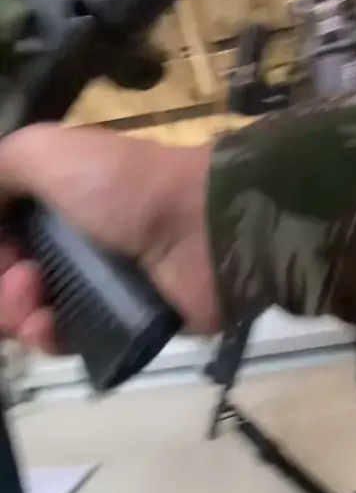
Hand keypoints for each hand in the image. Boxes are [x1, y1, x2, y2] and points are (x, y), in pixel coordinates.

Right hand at [0, 123, 218, 352]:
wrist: (199, 233)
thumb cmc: (123, 186)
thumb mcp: (46, 151)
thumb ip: (0, 170)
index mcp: (50, 198)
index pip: (1, 232)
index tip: (1, 249)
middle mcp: (64, 239)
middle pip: (6, 275)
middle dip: (0, 283)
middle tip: (22, 276)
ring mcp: (88, 283)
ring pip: (23, 311)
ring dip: (12, 309)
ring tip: (34, 296)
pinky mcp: (111, 322)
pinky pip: (60, 340)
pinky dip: (45, 336)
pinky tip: (48, 326)